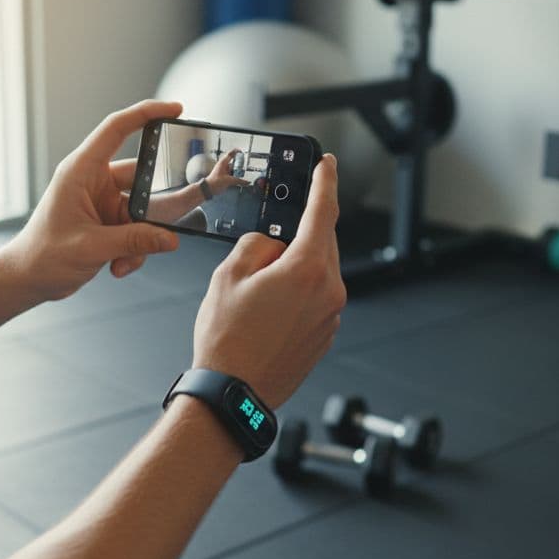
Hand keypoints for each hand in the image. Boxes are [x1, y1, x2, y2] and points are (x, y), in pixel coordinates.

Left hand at [1, 100, 182, 301]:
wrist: (27, 279)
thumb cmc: (41, 255)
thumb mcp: (91, 247)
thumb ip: (134, 241)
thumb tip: (169, 238)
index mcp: (81, 171)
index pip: (117, 129)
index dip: (147, 114)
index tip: (175, 109)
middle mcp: (93, 181)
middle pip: (141, 177)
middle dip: (156, 205)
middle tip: (174, 217)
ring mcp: (101, 202)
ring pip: (142, 210)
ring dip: (142, 237)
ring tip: (127, 258)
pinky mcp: (107, 222)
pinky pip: (135, 229)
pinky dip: (134, 249)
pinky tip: (118, 265)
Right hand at [190, 154, 344, 407]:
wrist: (234, 393)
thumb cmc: (227, 341)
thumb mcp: (228, 277)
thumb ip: (255, 246)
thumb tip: (270, 245)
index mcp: (307, 269)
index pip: (323, 211)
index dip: (325, 182)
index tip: (327, 165)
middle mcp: (329, 291)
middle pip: (322, 243)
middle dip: (299, 234)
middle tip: (270, 241)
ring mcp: (330, 316)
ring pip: (318, 272)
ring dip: (294, 268)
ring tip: (257, 290)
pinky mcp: (324, 335)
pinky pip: (316, 299)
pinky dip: (297, 294)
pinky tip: (266, 312)